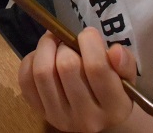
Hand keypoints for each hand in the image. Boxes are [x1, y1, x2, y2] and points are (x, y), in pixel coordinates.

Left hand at [18, 28, 135, 131]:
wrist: (99, 118)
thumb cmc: (115, 90)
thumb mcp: (127, 77)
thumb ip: (125, 62)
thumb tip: (115, 50)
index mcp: (113, 107)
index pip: (96, 68)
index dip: (89, 41)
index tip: (88, 34)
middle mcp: (86, 117)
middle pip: (66, 67)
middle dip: (66, 44)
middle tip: (69, 40)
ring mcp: (60, 118)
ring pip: (42, 72)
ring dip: (46, 48)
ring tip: (54, 42)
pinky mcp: (41, 113)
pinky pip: (26, 80)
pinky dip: (31, 60)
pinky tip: (43, 56)